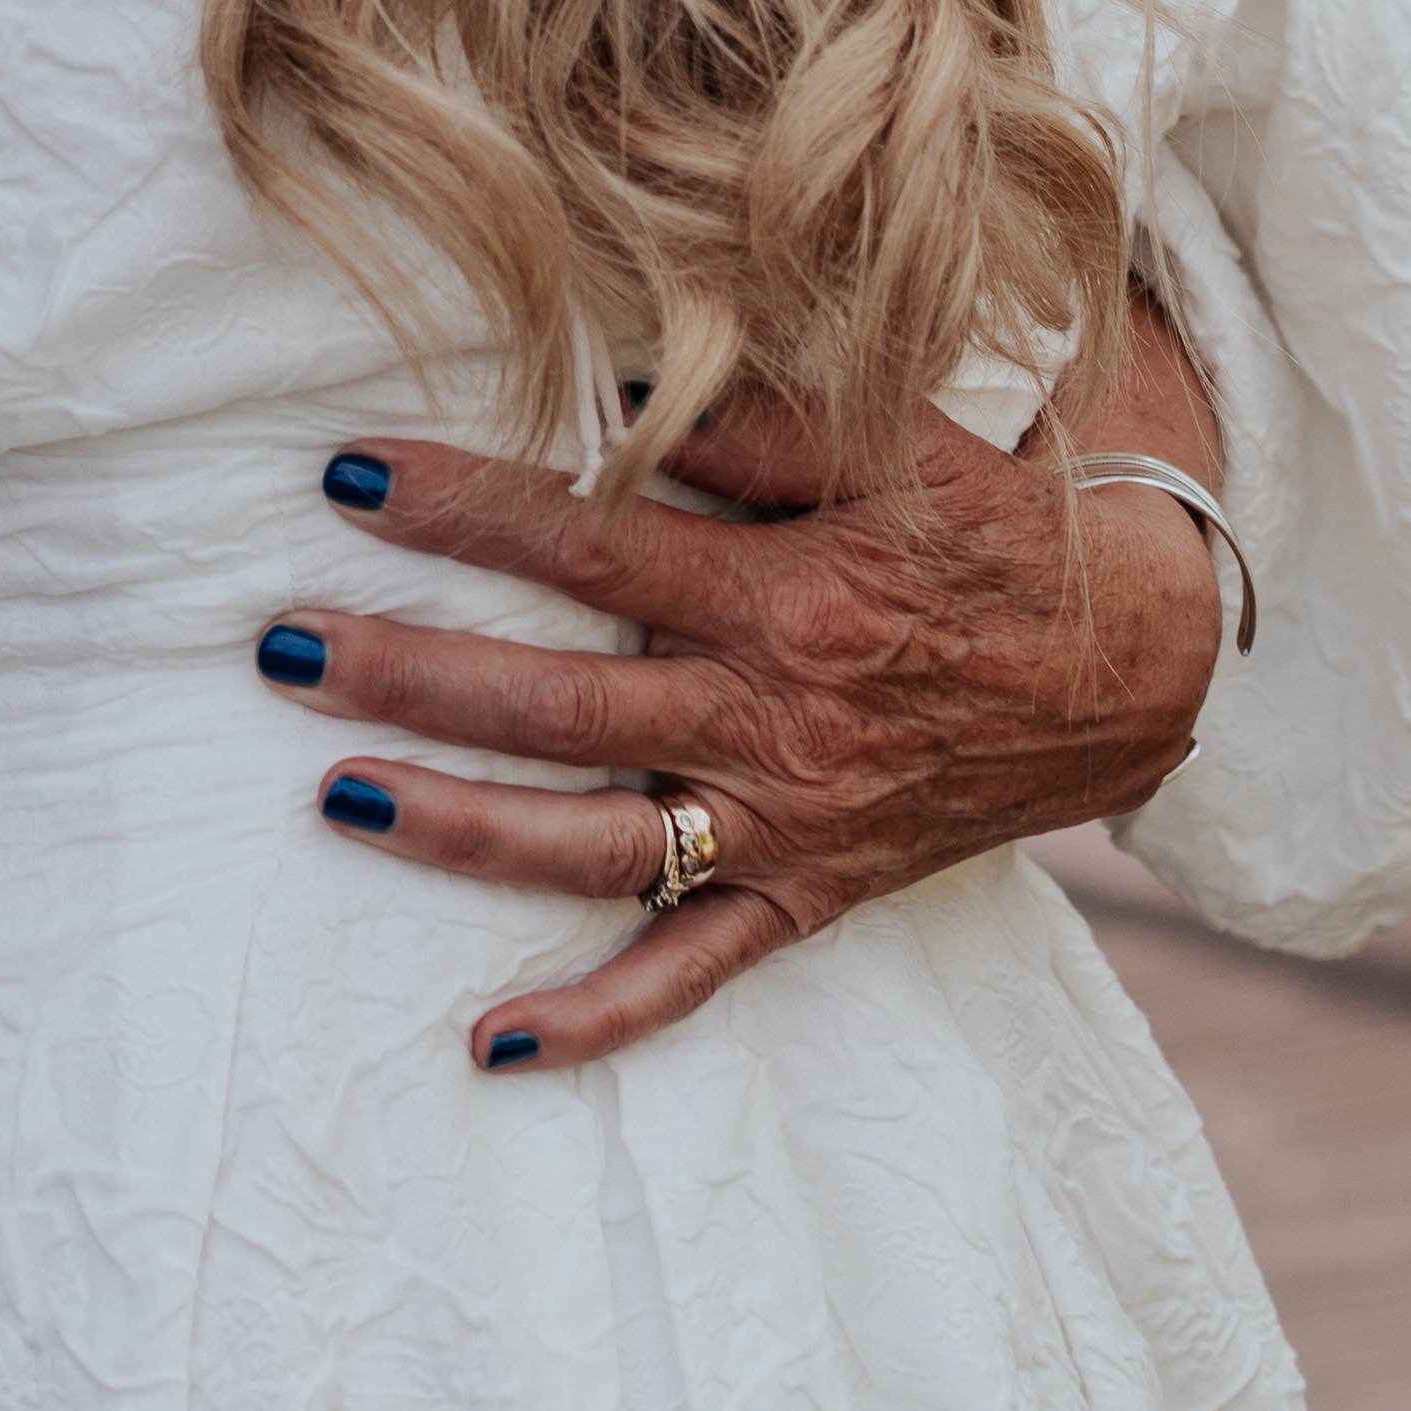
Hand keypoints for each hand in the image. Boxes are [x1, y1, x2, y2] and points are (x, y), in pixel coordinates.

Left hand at [266, 304, 1227, 1066]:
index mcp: (786, 595)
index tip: (347, 473)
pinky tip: (491, 1045)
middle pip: (558, 702)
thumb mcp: (890, 439)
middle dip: (411, 671)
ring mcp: (785, 824)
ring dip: (458, 828)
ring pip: (594, 845)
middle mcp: (772, 722)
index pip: (591, 544)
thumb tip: (611, 365)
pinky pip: (695, 974)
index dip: (466, 504)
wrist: (1132, 657)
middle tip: (277, 644)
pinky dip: (599, 1020)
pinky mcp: (809, 893)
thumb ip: (751, 413)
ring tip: (333, 797)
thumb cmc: (992, 522)